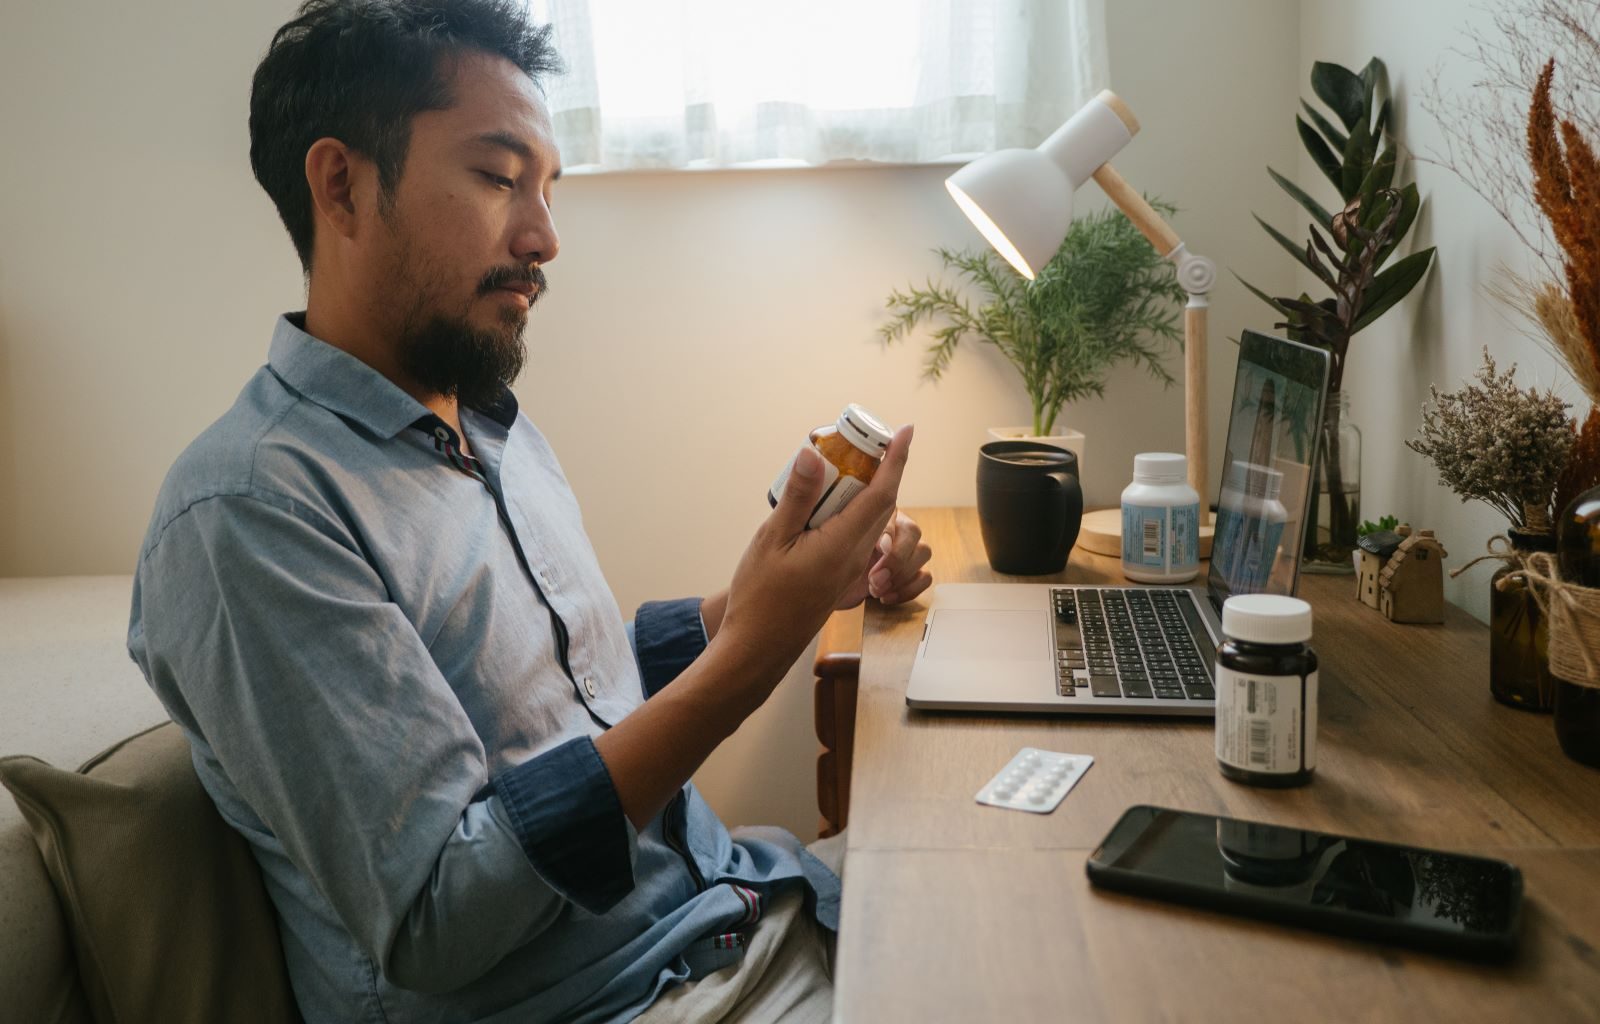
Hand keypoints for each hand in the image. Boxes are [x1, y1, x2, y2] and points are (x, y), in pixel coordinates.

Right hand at [715, 425, 913, 695]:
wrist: (759, 647)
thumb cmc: (761, 599)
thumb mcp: (771, 541)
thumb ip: (797, 498)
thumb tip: (812, 456)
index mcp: (841, 545)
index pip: (881, 494)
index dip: (896, 460)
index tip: (904, 432)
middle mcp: (855, 557)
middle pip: (882, 504)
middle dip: (881, 468)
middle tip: (863, 439)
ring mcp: (851, 570)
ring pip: (871, 521)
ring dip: (865, 490)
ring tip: (840, 466)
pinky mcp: (841, 577)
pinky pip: (857, 536)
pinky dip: (852, 512)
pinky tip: (825, 505)